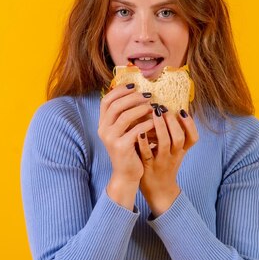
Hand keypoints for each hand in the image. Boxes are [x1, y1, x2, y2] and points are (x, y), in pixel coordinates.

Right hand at [98, 83, 154, 208]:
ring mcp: (110, 138)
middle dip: (133, 97)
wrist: (127, 174)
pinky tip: (156, 122)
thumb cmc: (129, 149)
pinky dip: (147, 124)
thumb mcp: (124, 130)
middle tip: (148, 95)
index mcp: (103, 123)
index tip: (134, 85)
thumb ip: (126, 114)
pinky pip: (136, 130)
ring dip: (141, 109)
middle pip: (116, 105)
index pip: (106, 100)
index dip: (120, 90)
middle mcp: (103, 129)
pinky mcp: (121, 147)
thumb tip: (138, 93)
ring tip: (153, 107)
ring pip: (125, 116)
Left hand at [137, 106, 198, 216]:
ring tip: (154, 113)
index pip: (193, 137)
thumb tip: (172, 109)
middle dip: (172, 121)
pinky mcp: (148, 166)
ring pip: (165, 143)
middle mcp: (174, 156)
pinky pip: (147, 153)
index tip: (182, 111)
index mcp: (182, 151)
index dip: (190, 124)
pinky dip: (144, 141)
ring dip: (160, 127)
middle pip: (178, 138)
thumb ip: (175, 134)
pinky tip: (139, 131)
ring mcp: (161, 161)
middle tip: (163, 108)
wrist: (158, 190)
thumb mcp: (175, 151)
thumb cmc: (165, 165)